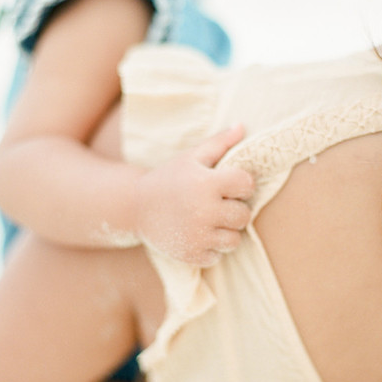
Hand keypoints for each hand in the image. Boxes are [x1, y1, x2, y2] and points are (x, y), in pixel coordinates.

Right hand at [134, 124, 254, 265]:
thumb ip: (219, 143)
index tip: (230, 184)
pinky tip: (198, 234)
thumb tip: (242, 126)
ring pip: (234, 240)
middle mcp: (203, 210)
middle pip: (243, 216)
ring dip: (226, 231)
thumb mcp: (191, 157)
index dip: (241, 183)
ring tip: (210, 221)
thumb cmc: (169, 178)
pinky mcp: (190, 254)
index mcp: (205, 183)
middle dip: (235, 209)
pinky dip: (210, 247)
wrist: (135, 207)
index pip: (246, 184)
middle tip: (218, 204)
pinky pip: (217, 256)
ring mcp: (196, 235)